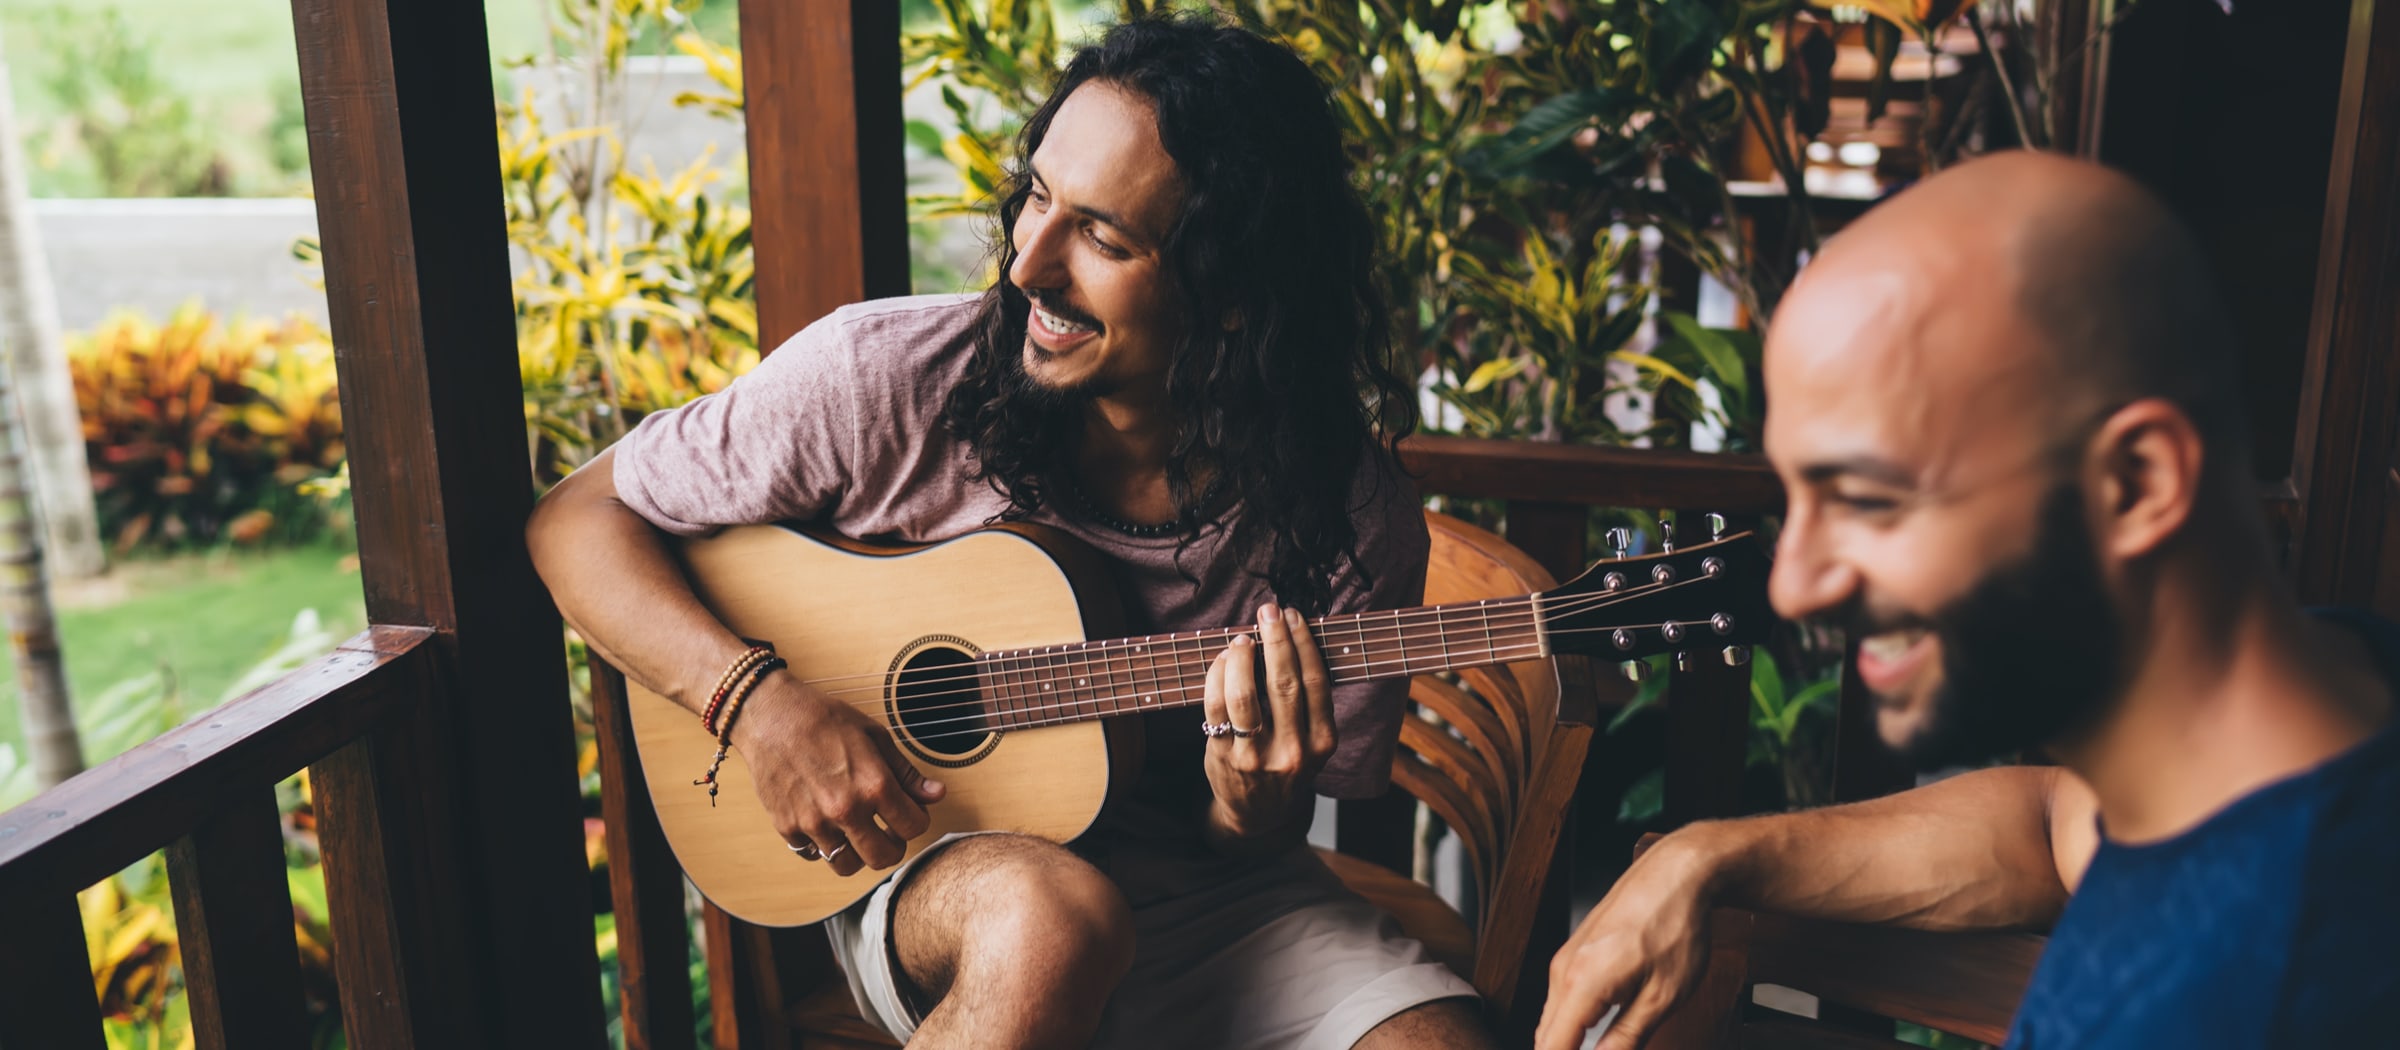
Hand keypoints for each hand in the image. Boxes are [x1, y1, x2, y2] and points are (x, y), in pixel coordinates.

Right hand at [729, 671, 946, 877]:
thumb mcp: (875, 736)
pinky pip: (812, 855)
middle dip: (892, 847)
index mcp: (873, 785)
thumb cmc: (824, 719)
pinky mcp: (787, 828)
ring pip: (846, 865)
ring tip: (856, 832)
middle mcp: (845, 810)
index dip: (917, 820)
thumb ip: (906, 772)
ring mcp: (814, 823)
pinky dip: (822, 846)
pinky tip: (826, 824)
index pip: (913, 826)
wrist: (770, 715)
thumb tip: (936, 795)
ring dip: (857, 853)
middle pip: (883, 858)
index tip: (909, 812)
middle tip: (888, 833)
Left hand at [1201, 603, 1336, 839]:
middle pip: (1284, 684)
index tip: (1294, 616)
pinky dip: (1217, 677)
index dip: (1304, 644)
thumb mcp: (1311, 742)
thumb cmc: (1286, 764)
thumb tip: (1288, 638)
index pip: (1316, 683)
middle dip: (1276, 640)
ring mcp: (1256, 757)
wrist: (1257, 814)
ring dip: (1242, 658)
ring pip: (1246, 696)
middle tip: (1269, 610)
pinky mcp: (1224, 757)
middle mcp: (1293, 751)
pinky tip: (1222, 660)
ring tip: (1242, 638)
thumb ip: (1307, 702)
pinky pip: (1216, 708)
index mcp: (1322, 743)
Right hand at [1536, 834, 1720, 1049]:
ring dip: (1565, 1045)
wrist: (1678, 872)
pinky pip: (1561, 999)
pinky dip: (1570, 1024)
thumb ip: (1625, 1040)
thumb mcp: (1662, 998)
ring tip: (1598, 1047)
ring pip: (1553, 1018)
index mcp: (1581, 984)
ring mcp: (1566, 958)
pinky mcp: (1576, 952)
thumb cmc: (1676, 928)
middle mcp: (1563, 971)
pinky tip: (1592, 1035)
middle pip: (1545, 1037)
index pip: (1552, 1048)